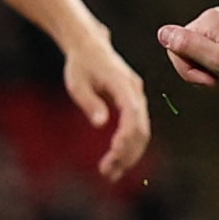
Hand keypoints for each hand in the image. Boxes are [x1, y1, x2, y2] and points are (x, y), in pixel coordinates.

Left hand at [64, 32, 152, 177]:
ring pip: (141, 132)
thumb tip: (100, 123)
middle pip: (141, 128)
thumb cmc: (80, 64)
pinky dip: (128, 146)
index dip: (126, 134)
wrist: (89, 45)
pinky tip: (115, 160)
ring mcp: (136, 98)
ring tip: (110, 174)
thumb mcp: (77, 83)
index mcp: (123, 84)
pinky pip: (136, 128)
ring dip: (128, 155)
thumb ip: (89, 102)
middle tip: (108, 173)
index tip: (114, 152)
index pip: (132, 113)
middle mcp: (135, 92)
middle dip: (127, 153)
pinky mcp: (132, 104)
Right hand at [154, 6, 218, 90]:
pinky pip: (214, 56)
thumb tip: (162, 33)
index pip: (175, 49)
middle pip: (187, 52)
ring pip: (200, 57)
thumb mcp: (218, 61)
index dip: (188, 70)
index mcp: (207, 21)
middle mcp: (213, 18)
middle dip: (201, 72)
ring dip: (212, 73)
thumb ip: (188, 46)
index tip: (211, 79)